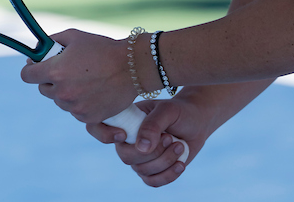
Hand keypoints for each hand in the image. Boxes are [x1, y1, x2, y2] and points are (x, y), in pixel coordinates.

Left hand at [19, 29, 135, 122]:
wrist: (132, 67)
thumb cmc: (102, 49)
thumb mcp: (74, 36)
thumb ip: (52, 42)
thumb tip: (38, 49)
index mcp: (55, 71)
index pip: (27, 76)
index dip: (30, 70)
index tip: (35, 66)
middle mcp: (62, 92)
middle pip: (43, 89)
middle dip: (51, 80)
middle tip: (67, 70)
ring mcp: (75, 107)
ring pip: (60, 101)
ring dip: (66, 92)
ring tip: (85, 79)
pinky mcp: (88, 118)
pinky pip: (75, 111)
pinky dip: (80, 103)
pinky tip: (93, 91)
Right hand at [86, 94, 209, 187]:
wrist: (197, 122)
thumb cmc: (180, 112)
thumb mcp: (168, 111)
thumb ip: (152, 125)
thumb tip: (141, 148)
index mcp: (124, 120)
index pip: (97, 127)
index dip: (102, 134)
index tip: (123, 134)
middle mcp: (127, 140)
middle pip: (125, 156)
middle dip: (151, 152)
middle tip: (169, 137)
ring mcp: (139, 157)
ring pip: (142, 170)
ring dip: (164, 161)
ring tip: (179, 145)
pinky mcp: (152, 170)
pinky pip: (152, 182)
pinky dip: (168, 175)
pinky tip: (180, 164)